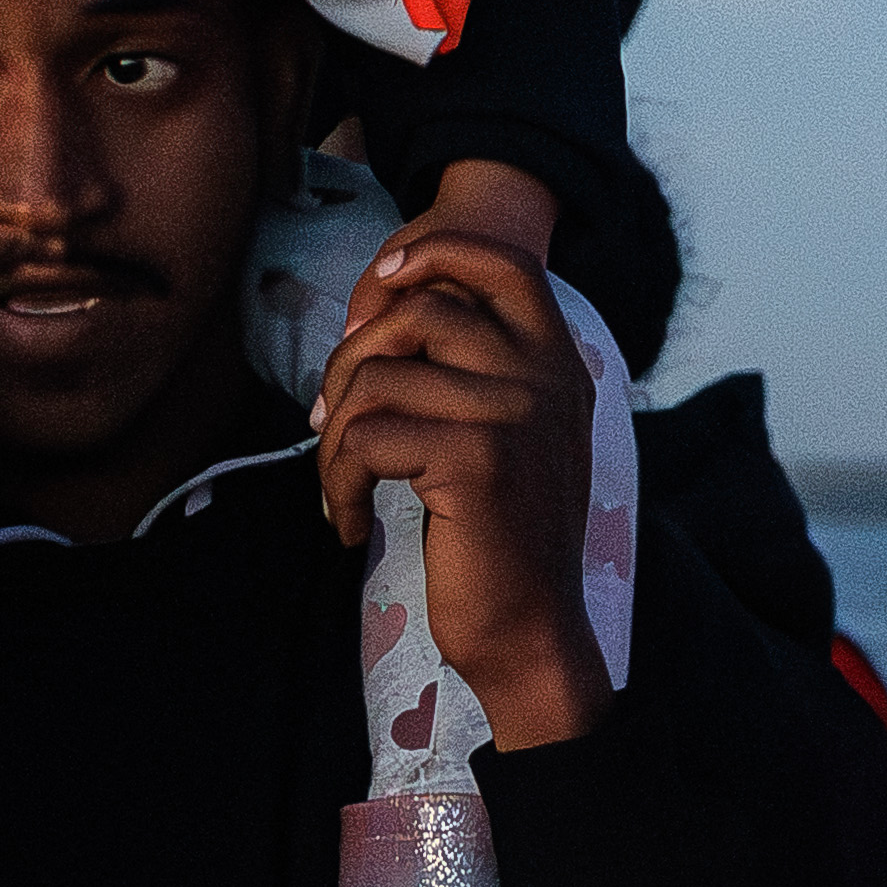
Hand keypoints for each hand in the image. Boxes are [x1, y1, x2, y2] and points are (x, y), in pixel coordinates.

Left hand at [314, 227, 608, 750]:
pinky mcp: (475, 459)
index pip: (503, 263)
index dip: (435, 253)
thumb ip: (475, 376)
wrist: (531, 632)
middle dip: (349, 363)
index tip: (383, 281)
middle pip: (418, 313)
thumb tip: (375, 328)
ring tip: (338, 487)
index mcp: (558, 363)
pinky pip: (364, 440)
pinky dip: (336, 486)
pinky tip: (348, 525)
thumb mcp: (509, 439)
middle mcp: (545, 377)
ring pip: (377, 380)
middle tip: (327, 424)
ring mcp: (514, 414)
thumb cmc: (500, 541)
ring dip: (333, 440)